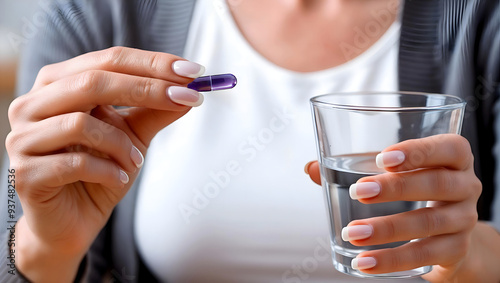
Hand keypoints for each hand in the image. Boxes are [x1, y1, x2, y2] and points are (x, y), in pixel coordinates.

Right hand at [6, 47, 204, 281]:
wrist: (74, 220)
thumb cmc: (100, 170)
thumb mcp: (132, 135)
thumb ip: (155, 110)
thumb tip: (190, 88)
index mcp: (57, 84)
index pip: (107, 61)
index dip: (151, 63)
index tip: (192, 71)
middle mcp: (32, 105)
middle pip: (91, 82)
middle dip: (146, 88)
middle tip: (185, 98)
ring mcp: (22, 139)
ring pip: (80, 124)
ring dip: (122, 144)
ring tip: (137, 161)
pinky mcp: (26, 174)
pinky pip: (74, 164)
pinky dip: (108, 170)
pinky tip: (120, 178)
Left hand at [305, 134, 487, 281]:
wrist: (448, 235)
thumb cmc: (415, 191)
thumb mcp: (394, 175)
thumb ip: (352, 168)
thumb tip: (310, 168)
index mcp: (453, 159)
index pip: (449, 148)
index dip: (419, 151)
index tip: (382, 158)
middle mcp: (466, 187)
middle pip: (437, 185)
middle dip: (396, 188)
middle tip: (359, 192)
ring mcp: (464, 220)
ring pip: (429, 223)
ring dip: (387, 229)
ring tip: (353, 233)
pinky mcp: (455, 250)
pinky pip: (425, 255)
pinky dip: (392, 259)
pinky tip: (364, 262)